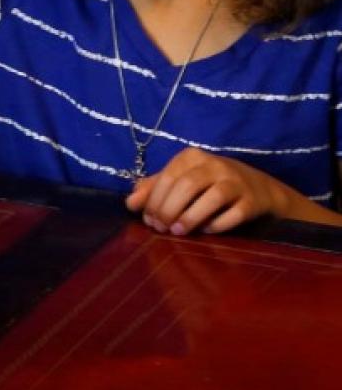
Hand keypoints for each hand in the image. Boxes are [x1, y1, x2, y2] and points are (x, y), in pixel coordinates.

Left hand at [124, 147, 291, 234]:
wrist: (260, 189)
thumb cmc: (210, 183)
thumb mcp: (182, 178)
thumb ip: (154, 188)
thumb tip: (130, 203)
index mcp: (193, 156)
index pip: (168, 177)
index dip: (154, 200)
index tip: (148, 220)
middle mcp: (215, 165)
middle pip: (187, 186)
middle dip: (169, 209)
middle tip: (160, 229)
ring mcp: (237, 182)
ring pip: (212, 198)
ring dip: (190, 217)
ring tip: (177, 232)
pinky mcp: (252, 201)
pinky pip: (234, 214)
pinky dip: (217, 225)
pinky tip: (205, 231)